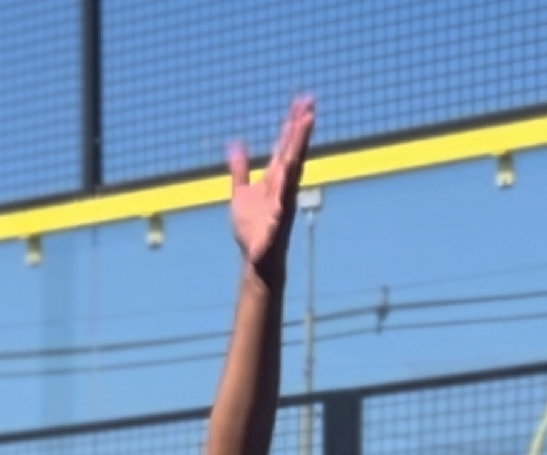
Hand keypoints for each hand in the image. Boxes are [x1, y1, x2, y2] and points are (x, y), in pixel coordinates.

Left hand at [228, 96, 314, 286]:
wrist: (255, 260)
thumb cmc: (251, 231)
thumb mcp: (240, 193)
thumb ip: (239, 170)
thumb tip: (235, 147)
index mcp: (275, 178)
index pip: (285, 145)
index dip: (292, 124)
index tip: (301, 101)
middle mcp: (284, 184)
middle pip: (294, 148)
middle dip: (301, 126)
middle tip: (310, 101)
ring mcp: (284, 198)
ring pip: (294, 164)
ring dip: (300, 143)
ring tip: (307, 120)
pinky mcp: (280, 215)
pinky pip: (286, 192)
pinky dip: (290, 176)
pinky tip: (293, 161)